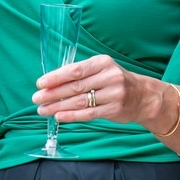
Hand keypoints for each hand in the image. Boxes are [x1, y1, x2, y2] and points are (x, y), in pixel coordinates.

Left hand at [33, 54, 148, 124]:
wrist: (143, 96)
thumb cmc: (115, 81)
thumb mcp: (102, 70)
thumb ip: (81, 74)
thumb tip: (52, 83)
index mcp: (102, 63)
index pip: (75, 70)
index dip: (56, 77)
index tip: (40, 83)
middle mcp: (109, 77)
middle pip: (75, 86)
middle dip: (53, 93)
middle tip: (37, 98)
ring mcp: (113, 94)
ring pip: (80, 101)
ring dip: (58, 106)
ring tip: (43, 110)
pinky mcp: (114, 109)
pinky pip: (88, 114)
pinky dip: (71, 116)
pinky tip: (59, 116)